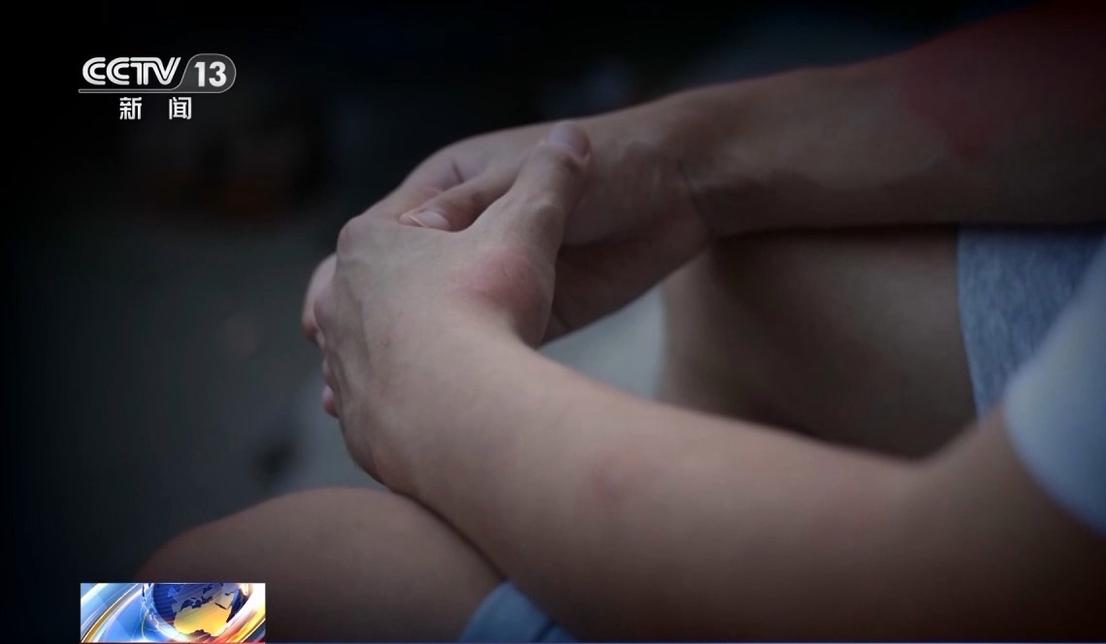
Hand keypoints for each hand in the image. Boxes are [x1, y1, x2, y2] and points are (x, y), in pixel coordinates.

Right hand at [304, 100, 708, 358]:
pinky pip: (485, 345)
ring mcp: (497, 277)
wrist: (685, 188)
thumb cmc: (610, 169)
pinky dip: (459, 373)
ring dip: (405, 357)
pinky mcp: (535, 313)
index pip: (387, 233)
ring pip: (435, 323)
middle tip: (335, 362)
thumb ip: (470, 206)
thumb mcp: (525, 178)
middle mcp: (466, 234)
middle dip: (365, 325)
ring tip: (361, 396)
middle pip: (400, 287)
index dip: (352, 274)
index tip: (322, 316)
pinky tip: (430, 406)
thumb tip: (415, 235)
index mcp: (453, 187)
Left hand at [312, 124, 590, 489]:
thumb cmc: (487, 305)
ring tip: (445, 364)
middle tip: (453, 307)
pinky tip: (438, 414)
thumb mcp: (530, 224)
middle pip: (376, 291)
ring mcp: (345, 369)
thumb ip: (549, 178)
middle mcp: (343, 303)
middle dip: (404, 297)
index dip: (442, 236)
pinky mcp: (363, 427)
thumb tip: (574, 139)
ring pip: (368, 353)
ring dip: (397, 354)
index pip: (402, 228)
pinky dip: (400, 407)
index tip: (470, 250)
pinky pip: (376, 412)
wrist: (466, 414)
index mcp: (371, 241)